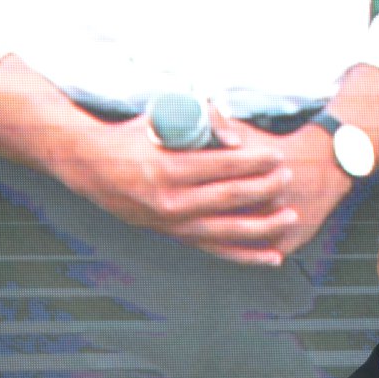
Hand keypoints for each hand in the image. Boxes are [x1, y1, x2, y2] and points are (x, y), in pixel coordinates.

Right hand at [54, 112, 349, 266]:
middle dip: (263, 189)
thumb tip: (237, 138)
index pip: (220, 167)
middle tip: (289, 179)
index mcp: (164, 169)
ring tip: (291, 217)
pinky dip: (245, 255)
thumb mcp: (160, 120)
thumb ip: (200, 122)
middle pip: (228, 198)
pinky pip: (215, 249)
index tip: (277, 157)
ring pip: (226, 231)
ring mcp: (170, 224)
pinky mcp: (173, 235)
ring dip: (262, 227)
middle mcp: (167, 202)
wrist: (87, 165)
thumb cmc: (130, 135)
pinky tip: (273, 258)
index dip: (253, 162)